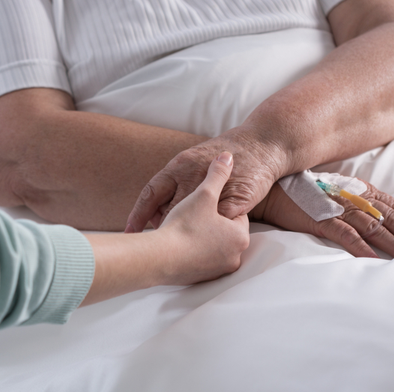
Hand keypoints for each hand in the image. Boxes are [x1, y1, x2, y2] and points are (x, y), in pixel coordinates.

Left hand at [126, 127, 282, 232]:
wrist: (263, 145)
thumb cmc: (226, 155)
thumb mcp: (193, 161)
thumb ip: (174, 182)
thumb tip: (154, 207)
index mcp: (179, 165)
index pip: (151, 193)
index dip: (138, 214)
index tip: (130, 232)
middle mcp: (193, 175)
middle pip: (170, 211)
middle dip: (163, 228)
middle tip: (155, 243)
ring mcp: (215, 190)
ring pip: (193, 220)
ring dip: (186, 234)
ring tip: (180, 245)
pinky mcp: (235, 202)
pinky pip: (218, 224)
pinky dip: (210, 233)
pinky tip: (206, 243)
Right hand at [157, 151, 250, 283]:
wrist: (158, 259)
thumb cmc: (185, 226)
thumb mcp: (203, 194)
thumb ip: (217, 174)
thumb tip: (227, 156)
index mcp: (240, 236)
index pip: (235, 215)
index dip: (217, 206)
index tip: (204, 203)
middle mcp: (234, 257)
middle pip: (222, 232)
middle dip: (209, 222)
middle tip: (192, 214)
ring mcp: (218, 271)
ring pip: (210, 247)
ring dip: (199, 237)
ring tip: (183, 227)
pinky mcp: (200, 279)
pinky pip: (199, 261)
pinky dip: (191, 252)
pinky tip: (177, 243)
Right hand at [251, 179, 393, 257]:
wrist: (270, 189)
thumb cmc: (300, 191)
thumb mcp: (333, 190)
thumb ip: (352, 200)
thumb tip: (371, 215)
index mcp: (357, 189)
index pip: (393, 206)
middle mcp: (352, 197)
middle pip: (389, 217)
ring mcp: (337, 208)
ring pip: (373, 227)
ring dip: (393, 244)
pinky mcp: (321, 220)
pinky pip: (346, 235)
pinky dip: (361, 248)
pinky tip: (373, 261)